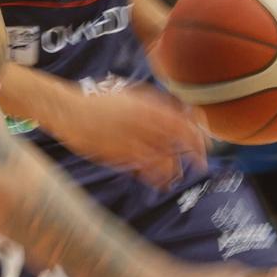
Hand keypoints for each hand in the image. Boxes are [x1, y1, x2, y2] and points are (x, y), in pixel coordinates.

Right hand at [45, 87, 207, 188]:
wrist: (70, 111)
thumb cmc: (100, 103)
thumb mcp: (131, 95)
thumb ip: (154, 104)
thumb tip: (178, 113)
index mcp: (149, 105)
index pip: (184, 122)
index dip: (198, 135)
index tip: (206, 145)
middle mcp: (145, 121)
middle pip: (180, 140)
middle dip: (194, 153)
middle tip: (200, 163)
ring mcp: (133, 138)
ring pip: (166, 158)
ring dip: (175, 169)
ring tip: (176, 176)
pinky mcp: (120, 154)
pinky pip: (147, 169)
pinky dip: (157, 176)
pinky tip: (159, 181)